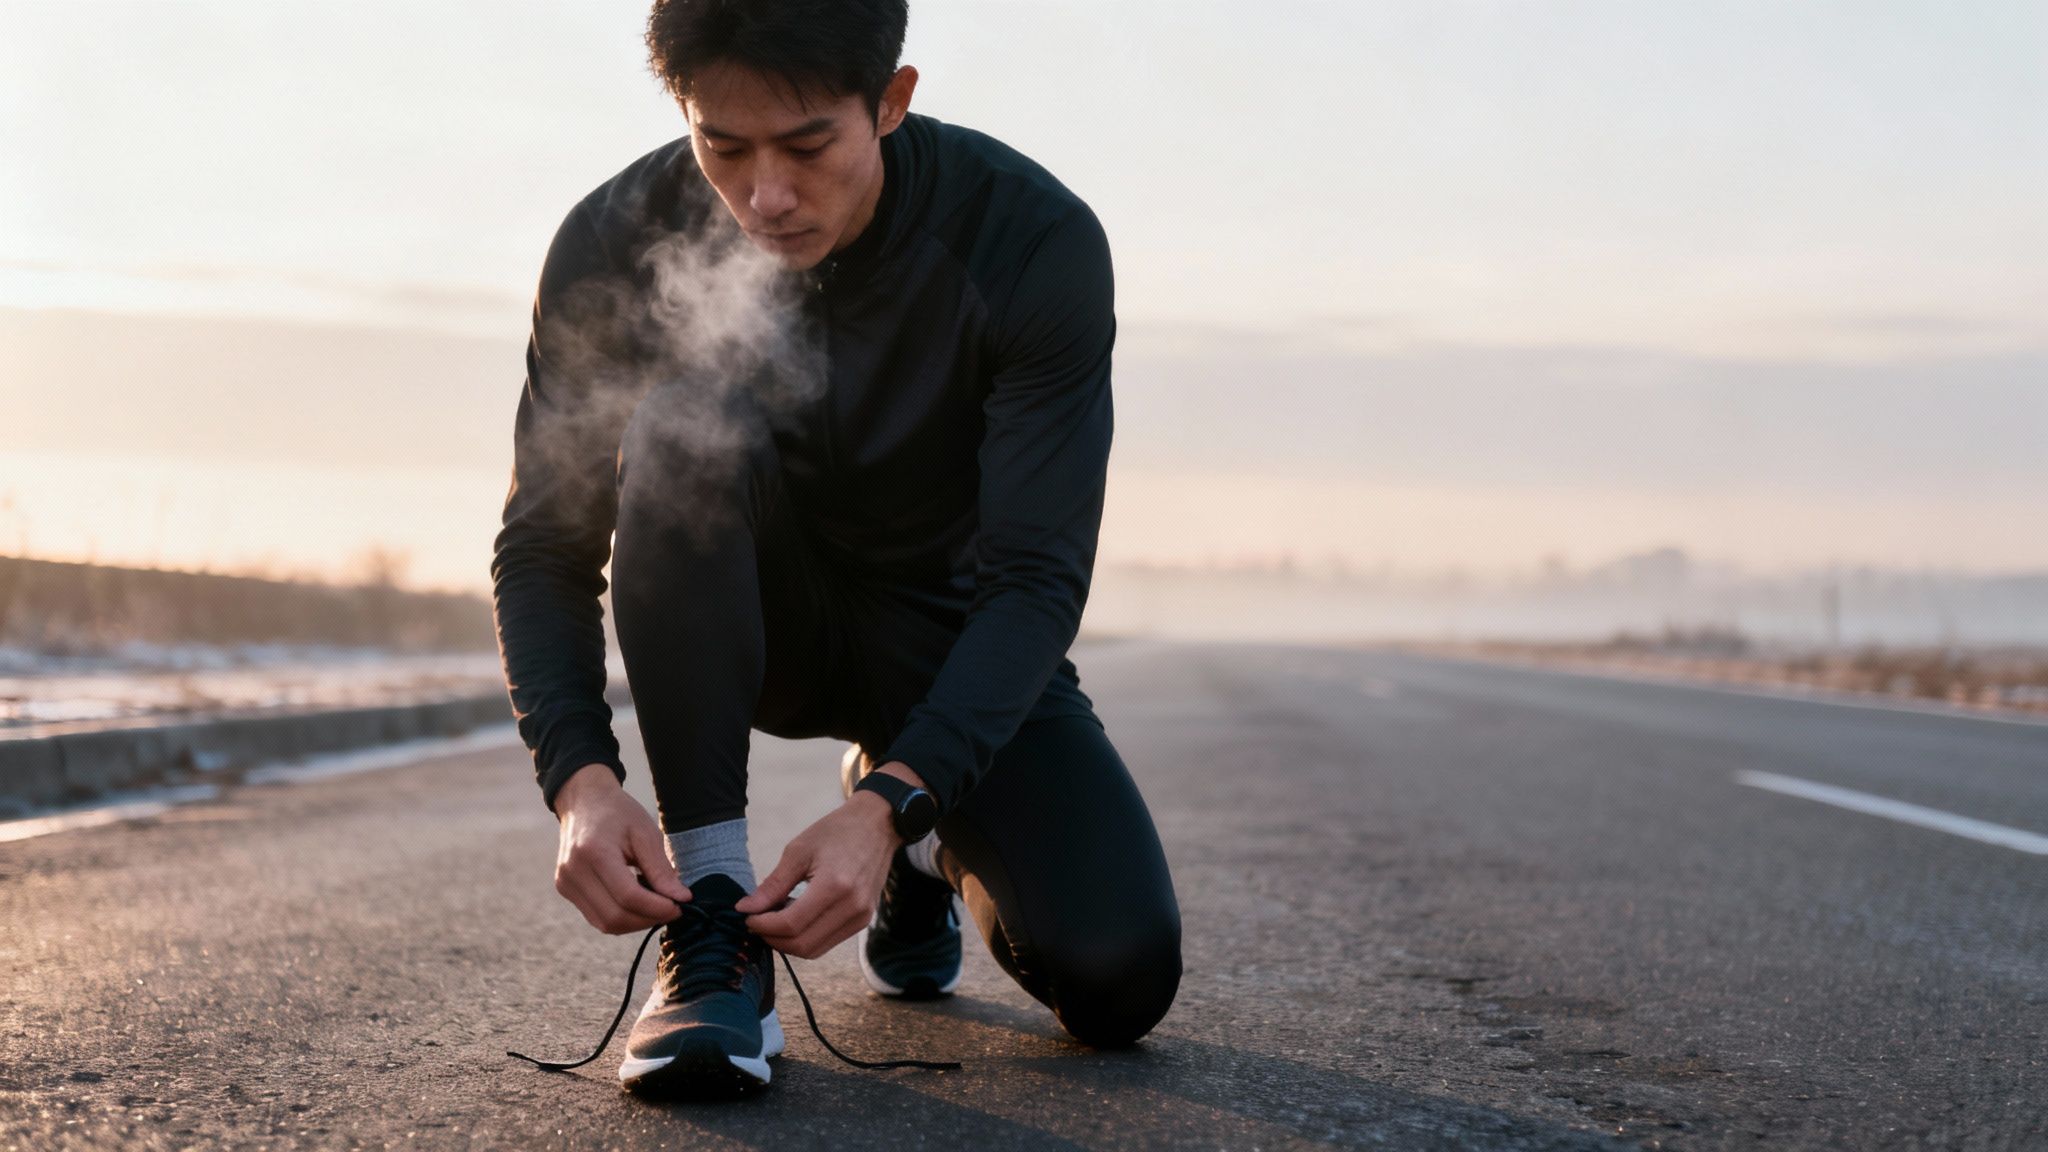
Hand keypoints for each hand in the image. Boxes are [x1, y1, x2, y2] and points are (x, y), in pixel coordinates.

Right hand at [551, 763, 689, 933]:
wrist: (583, 800)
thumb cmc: (618, 812)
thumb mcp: (646, 832)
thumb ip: (661, 869)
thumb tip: (681, 899)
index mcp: (594, 852)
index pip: (628, 897)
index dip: (658, 908)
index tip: (680, 906)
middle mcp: (573, 872)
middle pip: (615, 917)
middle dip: (648, 919)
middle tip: (672, 908)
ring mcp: (565, 883)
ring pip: (605, 924)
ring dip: (635, 922)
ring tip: (654, 903)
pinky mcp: (565, 889)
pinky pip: (597, 916)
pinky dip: (621, 915)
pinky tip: (635, 900)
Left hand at [735, 763, 924, 957]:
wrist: (878, 825)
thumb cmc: (837, 831)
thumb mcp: (799, 850)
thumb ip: (773, 884)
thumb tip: (745, 908)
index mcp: (834, 886)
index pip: (790, 924)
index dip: (763, 925)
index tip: (747, 915)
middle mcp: (852, 907)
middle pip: (802, 944)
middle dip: (772, 938)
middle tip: (756, 920)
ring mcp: (861, 918)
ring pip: (814, 950)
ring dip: (787, 942)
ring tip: (774, 919)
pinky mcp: (863, 921)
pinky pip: (827, 942)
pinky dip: (805, 937)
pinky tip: (795, 917)